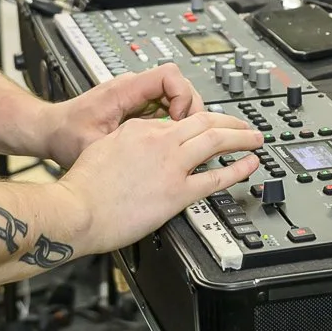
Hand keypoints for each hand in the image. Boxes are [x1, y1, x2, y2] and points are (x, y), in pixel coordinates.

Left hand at [41, 62, 200, 167]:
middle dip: (190, 106)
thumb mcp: (94, 145)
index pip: (168, 75)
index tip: (179, 120)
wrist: (49, 130)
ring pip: (174, 94)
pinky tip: (170, 140)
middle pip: (178, 82)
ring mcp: (135, 96)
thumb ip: (123, 146)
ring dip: (184, 114)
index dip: (182, 96)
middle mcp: (132, 88)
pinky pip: (164, 105)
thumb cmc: (65, 134)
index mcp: (123, 90)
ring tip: (182, 138)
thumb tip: (152, 153)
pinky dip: (173, 120)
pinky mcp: (135, 106)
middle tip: (189, 133)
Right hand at [57, 110, 262, 252]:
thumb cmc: (81, 187)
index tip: (204, 131)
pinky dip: (238, 168)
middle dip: (229, 120)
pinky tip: (250, 164)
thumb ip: (123, 143)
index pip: (174, 121)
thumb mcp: (101, 149)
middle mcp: (159, 141)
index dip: (194, 124)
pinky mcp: (177, 193)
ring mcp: (171, 165)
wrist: (76, 210)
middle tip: (244, 124)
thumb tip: (135, 147)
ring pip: (215, 140)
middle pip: (203, 121)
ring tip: (255, 138)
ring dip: (241, 136)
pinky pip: (216, 177)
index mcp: (138, 129)